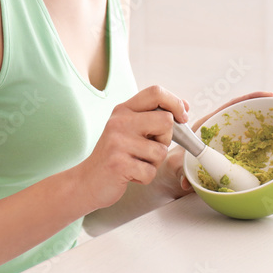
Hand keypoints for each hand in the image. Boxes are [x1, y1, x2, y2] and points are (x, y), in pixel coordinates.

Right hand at [79, 85, 188, 209]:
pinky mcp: (118, 164)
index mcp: (124, 110)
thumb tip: (184, 106)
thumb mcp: (130, 128)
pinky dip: (145, 177)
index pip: (156, 92)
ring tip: (135, 162)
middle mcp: (120, 122)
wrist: (87, 180)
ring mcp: (118, 142)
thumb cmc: (115, 155)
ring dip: (154, 162)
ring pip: (161, 151)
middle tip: (149, 149)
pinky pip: (150, 171)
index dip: (175, 103)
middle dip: (165, 139)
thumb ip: (154, 116)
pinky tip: (130, 174)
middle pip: (166, 121)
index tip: (182, 117)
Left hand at [172, 91, 272, 191]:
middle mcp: (218, 131)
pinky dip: (261, 149)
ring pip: (248, 132)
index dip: (249, 98)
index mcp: (206, 125)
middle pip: (243, 115)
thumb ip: (180, 172)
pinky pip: (248, 150)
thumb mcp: (175, 166)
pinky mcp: (231, 156)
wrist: (171, 175)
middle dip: (262, 108)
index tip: (267, 95)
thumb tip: (186, 182)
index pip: (230, 107)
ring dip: (264, 129)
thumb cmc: (172, 164)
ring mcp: (226, 143)